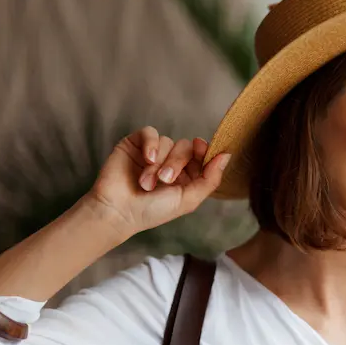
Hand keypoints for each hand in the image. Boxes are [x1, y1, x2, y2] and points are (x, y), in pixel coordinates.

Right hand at [86, 127, 230, 237]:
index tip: (202, 150)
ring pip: (168, 142)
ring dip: (159, 163)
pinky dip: (151, 144)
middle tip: (165, 180)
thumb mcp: (188, 199)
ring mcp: (153, 152)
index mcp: (187, 175)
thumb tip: (227, 155)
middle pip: (186, 147)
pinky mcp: (135, 144)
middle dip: (177, 163)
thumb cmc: (152, 211)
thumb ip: (210, 179)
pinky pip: (150, 133)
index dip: (204, 151)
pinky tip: (146, 159)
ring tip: (146, 183)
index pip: (202, 155)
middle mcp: (171, 162)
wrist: (118, 211)